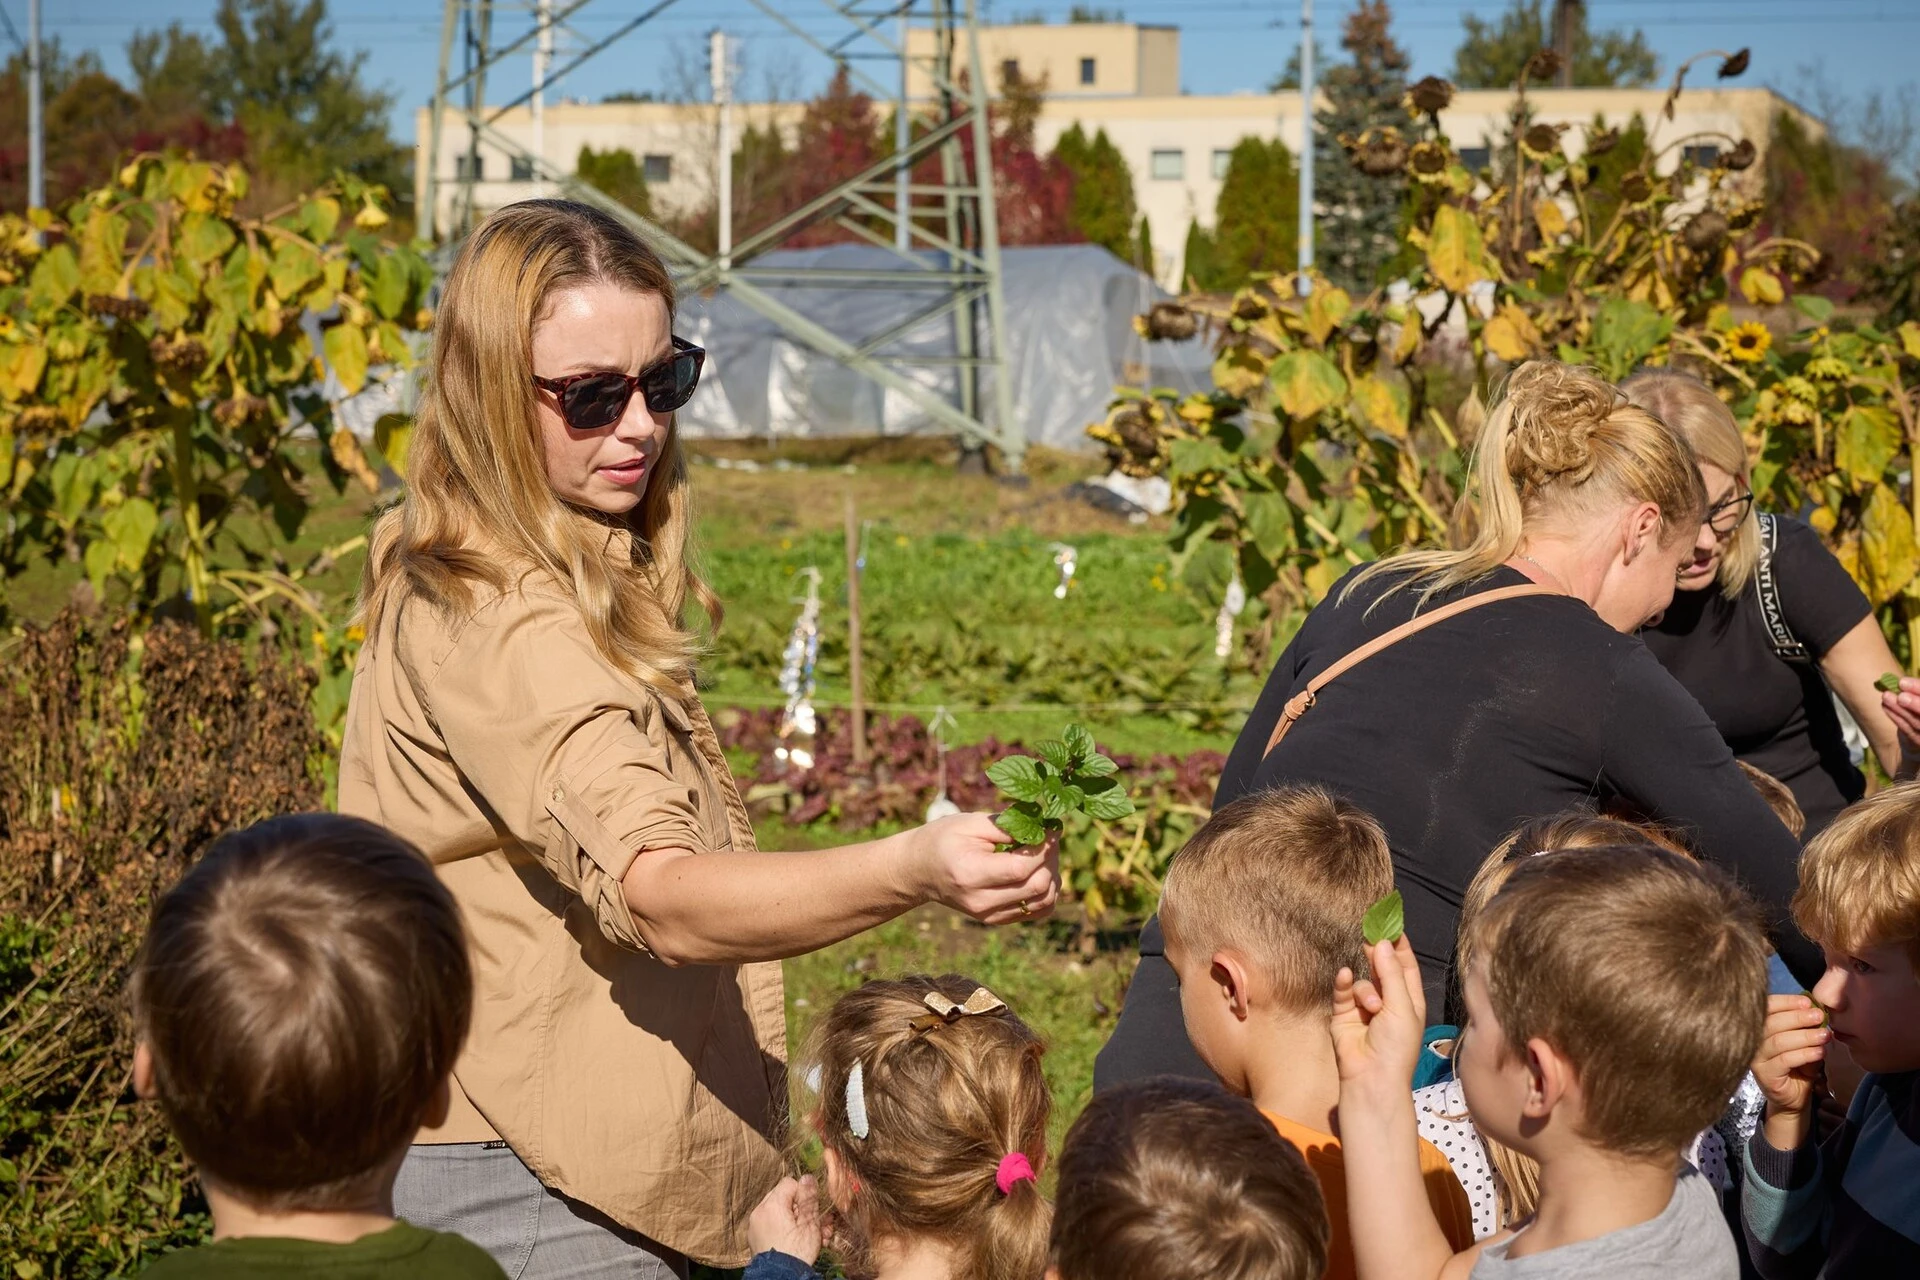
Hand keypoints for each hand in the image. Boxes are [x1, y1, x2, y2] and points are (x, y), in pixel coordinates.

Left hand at [747, 1175, 823, 1263]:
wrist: (779, 1278)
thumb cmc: (796, 1252)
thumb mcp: (809, 1224)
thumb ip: (808, 1199)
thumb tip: (807, 1177)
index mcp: (772, 1205)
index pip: (789, 1183)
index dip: (803, 1194)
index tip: (811, 1211)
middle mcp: (759, 1211)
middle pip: (782, 1197)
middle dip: (800, 1208)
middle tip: (815, 1223)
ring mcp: (755, 1225)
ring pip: (778, 1212)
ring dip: (794, 1219)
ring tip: (809, 1235)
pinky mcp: (755, 1237)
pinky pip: (770, 1224)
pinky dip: (782, 1228)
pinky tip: (795, 1241)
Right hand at [905, 813, 1059, 924]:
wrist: (920, 870)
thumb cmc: (943, 839)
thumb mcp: (969, 823)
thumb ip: (1006, 826)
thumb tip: (1043, 829)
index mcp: (971, 874)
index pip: (1021, 868)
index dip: (1044, 847)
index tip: (1052, 828)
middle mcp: (981, 902)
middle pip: (1037, 886)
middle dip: (1051, 858)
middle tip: (1048, 838)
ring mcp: (990, 915)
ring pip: (1044, 902)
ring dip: (1053, 875)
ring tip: (1044, 854)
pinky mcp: (998, 919)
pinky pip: (1038, 911)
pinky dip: (1048, 891)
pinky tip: (1040, 871)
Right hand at [1331, 934, 1428, 1098]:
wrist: (1372, 1077)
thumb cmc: (1397, 1045)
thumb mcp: (1402, 1007)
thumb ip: (1391, 973)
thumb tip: (1381, 943)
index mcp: (1409, 1001)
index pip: (1406, 967)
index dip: (1400, 946)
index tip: (1392, 924)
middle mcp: (1388, 1001)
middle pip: (1382, 969)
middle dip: (1378, 955)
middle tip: (1371, 937)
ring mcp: (1364, 1007)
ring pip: (1363, 981)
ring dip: (1367, 990)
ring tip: (1372, 1007)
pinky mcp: (1343, 1014)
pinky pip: (1343, 990)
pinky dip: (1344, 984)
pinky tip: (1344, 976)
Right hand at [1753, 994, 1827, 1149]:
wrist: (1794, 1097)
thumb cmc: (1798, 1065)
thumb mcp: (1802, 1042)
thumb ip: (1803, 1027)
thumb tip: (1815, 1009)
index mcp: (1758, 1027)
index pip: (1765, 1008)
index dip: (1785, 1001)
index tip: (1807, 1001)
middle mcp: (1752, 1041)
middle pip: (1771, 1023)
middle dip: (1797, 1017)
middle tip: (1819, 1016)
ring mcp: (1756, 1059)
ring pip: (1778, 1041)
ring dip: (1804, 1036)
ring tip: (1824, 1035)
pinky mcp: (1765, 1075)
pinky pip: (1785, 1060)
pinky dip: (1805, 1054)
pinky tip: (1820, 1052)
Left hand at [1886, 677, 1919, 773]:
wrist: (1917, 747)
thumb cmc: (1919, 716)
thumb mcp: (1917, 704)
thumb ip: (1914, 693)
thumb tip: (1898, 682)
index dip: (1919, 689)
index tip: (1903, 682)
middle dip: (1916, 702)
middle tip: (1900, 691)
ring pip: (1918, 723)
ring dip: (1901, 708)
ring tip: (1886, 696)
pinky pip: (1908, 731)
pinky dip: (1896, 717)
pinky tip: (1885, 706)